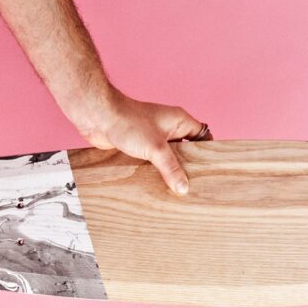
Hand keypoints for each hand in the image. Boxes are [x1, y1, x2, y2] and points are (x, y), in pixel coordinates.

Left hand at [75, 92, 211, 194]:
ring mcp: (154, 138)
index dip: (207, 151)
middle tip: (194, 185)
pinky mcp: (140, 147)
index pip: (203, 136)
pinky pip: (154, 162)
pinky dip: (156, 172)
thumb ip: (171, 168)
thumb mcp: (156, 148)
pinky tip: (158, 186)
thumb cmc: (128, 122)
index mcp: (179, 121)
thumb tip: (183, 188)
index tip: (209, 169)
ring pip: (169, 158)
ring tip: (177, 190)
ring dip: (170, 171)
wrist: (98, 117)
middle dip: (188, 166)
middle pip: (187, 150)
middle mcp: (169, 128)